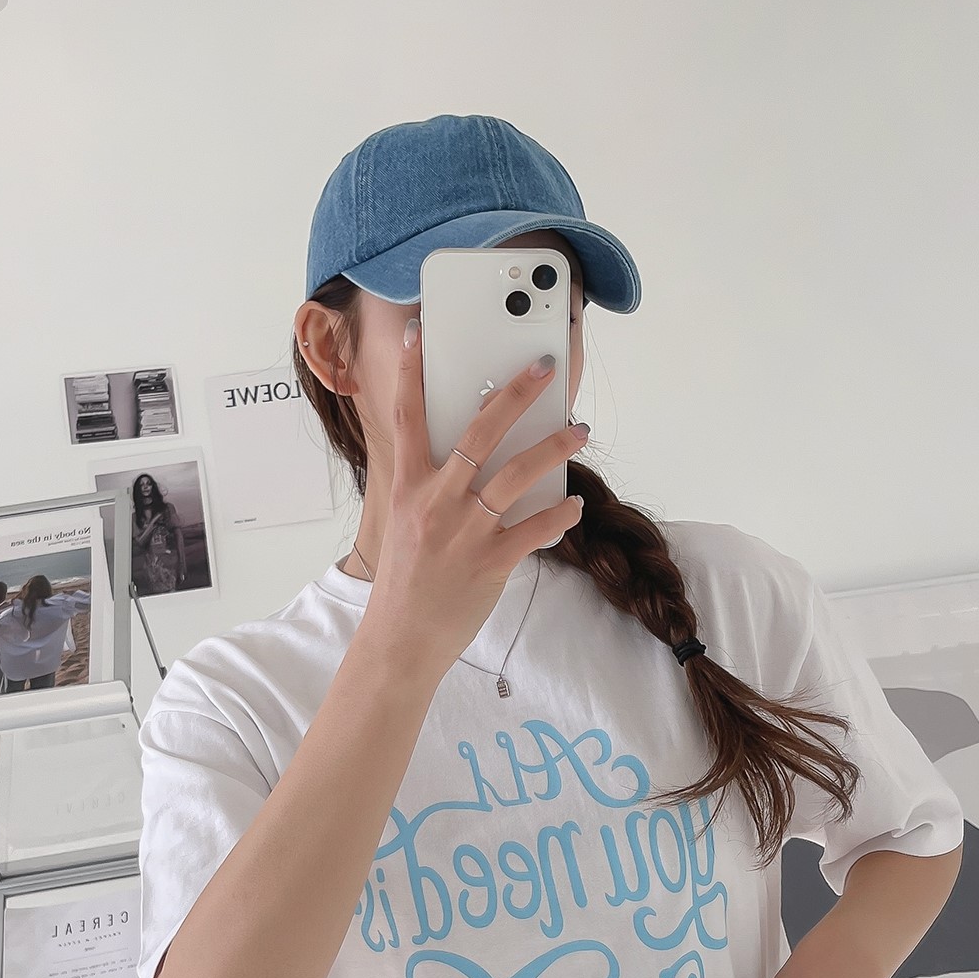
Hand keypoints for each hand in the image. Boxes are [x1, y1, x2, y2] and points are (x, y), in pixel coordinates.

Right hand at [363, 321, 588, 676]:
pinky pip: (534, 530)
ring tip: (578, 430)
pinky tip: (575, 504)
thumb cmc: (406, 585)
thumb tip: (467, 461)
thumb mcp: (405, 526)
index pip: (408, 418)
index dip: (415, 374)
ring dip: (552, 448)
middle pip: (477, 432)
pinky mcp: (490, 563)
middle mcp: (436, 502)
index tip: (423, 336)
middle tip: (542, 368)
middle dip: (514, 394)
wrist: (400, 641)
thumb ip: (430, 490)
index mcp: (409, 488)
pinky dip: (559, 515)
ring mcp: (464, 532)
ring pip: (515, 474)